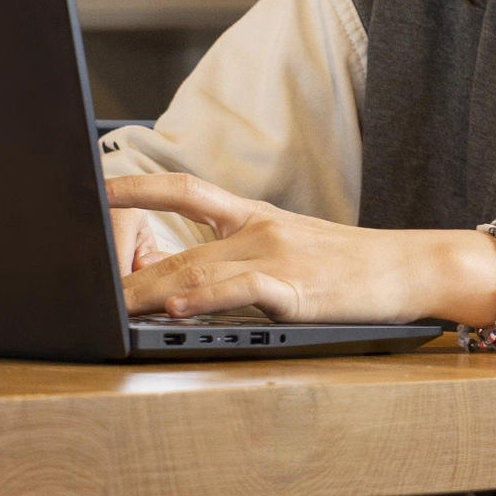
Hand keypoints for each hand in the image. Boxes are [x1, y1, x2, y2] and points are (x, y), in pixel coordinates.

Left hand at [108, 173, 495, 327]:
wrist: (410, 267)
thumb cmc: (352, 267)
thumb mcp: (292, 247)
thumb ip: (243, 256)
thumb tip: (192, 278)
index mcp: (253, 217)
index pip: (184, 191)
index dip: (138, 188)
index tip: (97, 188)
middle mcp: (257, 229)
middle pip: (178, 247)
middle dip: (127, 270)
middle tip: (86, 285)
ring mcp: (275, 255)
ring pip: (197, 269)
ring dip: (148, 291)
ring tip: (111, 305)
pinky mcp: (294, 287)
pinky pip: (238, 289)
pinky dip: (202, 299)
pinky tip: (174, 307)